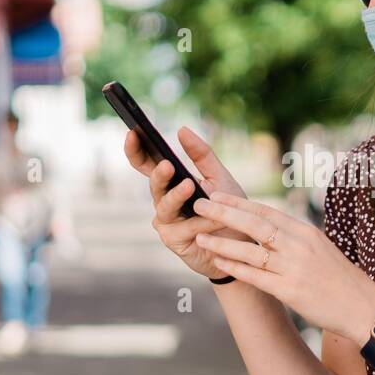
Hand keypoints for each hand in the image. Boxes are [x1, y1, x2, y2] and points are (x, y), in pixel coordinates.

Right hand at [123, 126, 252, 278]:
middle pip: (154, 185)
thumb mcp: (219, 177)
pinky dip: (202, 222)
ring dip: (178, 197)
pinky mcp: (174, 241)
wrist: (242, 244)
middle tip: (167, 164)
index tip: (132, 132)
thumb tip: (181, 129)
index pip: (146, 164)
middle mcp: (163, 202)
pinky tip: (215, 217)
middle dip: (159, 174)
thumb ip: (202, 155)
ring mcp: (166, 222)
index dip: (136, 149)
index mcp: (170, 183)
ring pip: (165, 207)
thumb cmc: (228, 210)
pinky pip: (186, 229)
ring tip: (190, 186)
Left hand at [190, 190, 374, 342]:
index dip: (238, 203)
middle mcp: (299, 245)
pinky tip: (217, 261)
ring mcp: (294, 268)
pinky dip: (234, 267)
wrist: (363, 307)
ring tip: (199, 235)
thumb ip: (295, 239)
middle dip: (224, 213)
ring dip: (222, 242)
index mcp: (305, 232)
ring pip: (250, 250)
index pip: (266, 211)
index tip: (216, 195)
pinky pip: (255, 276)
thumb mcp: (320, 249)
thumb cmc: (341, 280)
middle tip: (199, 204)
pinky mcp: (290, 291)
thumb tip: (269, 230)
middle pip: (255, 224)